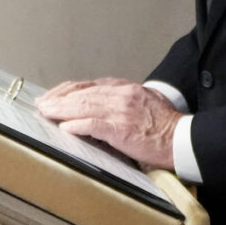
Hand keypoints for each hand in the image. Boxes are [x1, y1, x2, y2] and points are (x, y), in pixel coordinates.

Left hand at [35, 78, 179, 169]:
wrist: (183, 138)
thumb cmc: (165, 125)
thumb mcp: (144, 102)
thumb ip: (122, 100)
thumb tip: (100, 106)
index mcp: (125, 88)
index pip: (89, 86)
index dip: (68, 91)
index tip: (53, 96)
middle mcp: (121, 95)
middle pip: (82, 94)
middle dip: (58, 99)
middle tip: (42, 104)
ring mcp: (121, 111)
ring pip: (84, 106)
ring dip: (61, 110)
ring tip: (46, 113)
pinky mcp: (122, 129)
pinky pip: (94, 124)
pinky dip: (77, 125)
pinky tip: (65, 128)